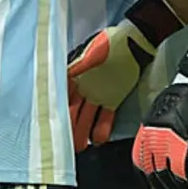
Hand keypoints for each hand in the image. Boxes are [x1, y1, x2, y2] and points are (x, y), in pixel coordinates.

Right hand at [68, 0, 182, 152]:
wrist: (135, 43)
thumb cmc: (112, 42)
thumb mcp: (95, 52)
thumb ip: (82, 65)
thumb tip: (67, 75)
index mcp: (76, 74)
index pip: (62, 95)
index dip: (57, 109)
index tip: (52, 123)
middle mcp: (84, 87)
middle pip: (72, 110)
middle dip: (69, 126)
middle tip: (65, 143)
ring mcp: (98, 94)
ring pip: (87, 116)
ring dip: (83, 131)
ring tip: (81, 146)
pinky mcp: (113, 99)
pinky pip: (105, 116)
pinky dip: (102, 127)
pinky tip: (99, 139)